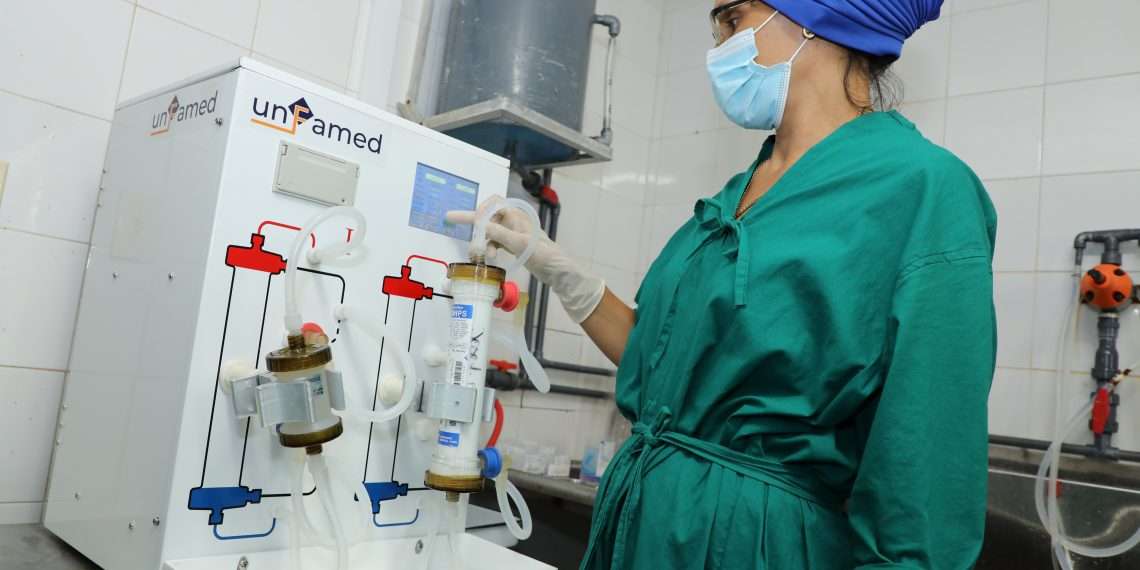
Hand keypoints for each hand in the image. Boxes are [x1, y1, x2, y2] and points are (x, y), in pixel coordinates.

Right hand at [446, 196, 604, 323]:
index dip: (479, 209)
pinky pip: (494, 243)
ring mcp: (512, 233)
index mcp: (516, 215)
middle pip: (487, 217)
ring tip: (481, 256)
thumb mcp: (519, 243)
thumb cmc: (543, 254)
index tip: (468, 220)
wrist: (557, 270)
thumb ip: (499, 233)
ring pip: (489, 232)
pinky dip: (489, 249)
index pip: (493, 203)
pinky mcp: (512, 244)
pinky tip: (489, 259)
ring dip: (482, 242)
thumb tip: (480, 225)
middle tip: (456, 225)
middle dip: (475, 226)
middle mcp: (512, 221)